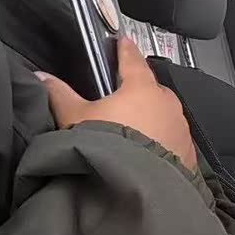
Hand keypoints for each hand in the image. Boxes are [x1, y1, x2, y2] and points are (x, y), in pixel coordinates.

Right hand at [35, 36, 196, 170]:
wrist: (143, 190)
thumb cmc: (112, 150)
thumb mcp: (76, 118)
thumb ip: (60, 95)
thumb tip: (45, 80)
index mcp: (142, 88)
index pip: (132, 59)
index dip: (124, 51)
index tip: (122, 44)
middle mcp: (168, 106)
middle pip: (153, 90)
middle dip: (139, 93)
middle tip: (122, 103)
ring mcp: (182, 131)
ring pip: (166, 118)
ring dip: (153, 122)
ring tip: (134, 136)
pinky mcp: (189, 156)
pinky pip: (174, 143)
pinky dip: (163, 144)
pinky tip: (149, 155)